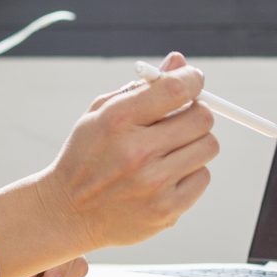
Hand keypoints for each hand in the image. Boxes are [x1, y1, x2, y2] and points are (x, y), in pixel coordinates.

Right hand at [26, 52, 218, 257]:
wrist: (68, 213)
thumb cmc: (87, 156)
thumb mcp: (101, 113)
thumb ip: (142, 87)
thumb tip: (179, 63)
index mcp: (117, 121)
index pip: (176, 88)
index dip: (192, 79)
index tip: (193, 81)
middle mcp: (136, 152)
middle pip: (202, 118)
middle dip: (195, 113)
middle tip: (180, 119)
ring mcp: (153, 184)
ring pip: (208, 146)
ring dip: (194, 144)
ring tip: (169, 150)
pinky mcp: (166, 210)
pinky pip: (203, 177)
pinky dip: (190, 173)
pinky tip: (166, 175)